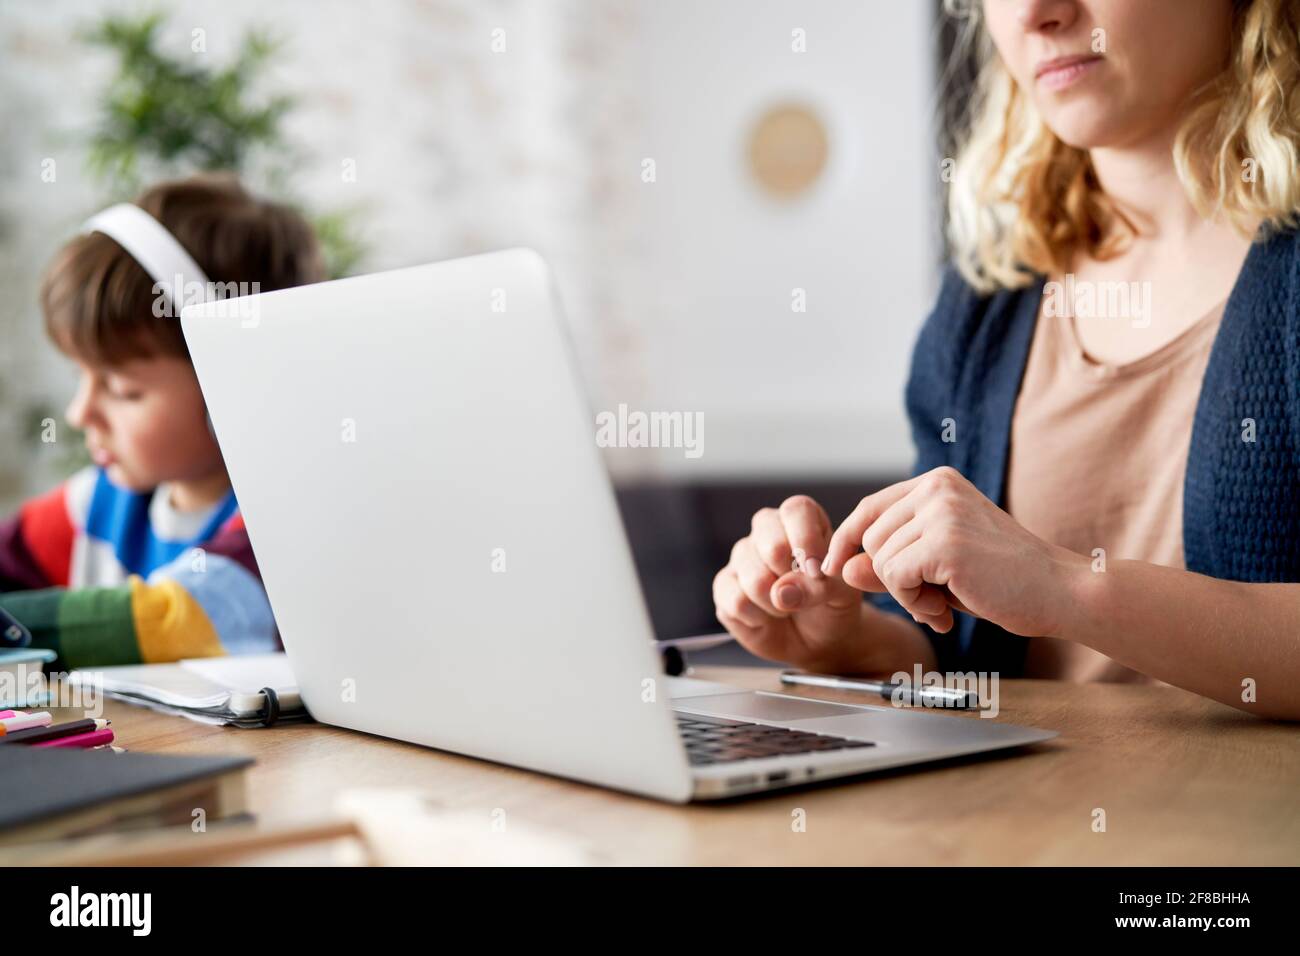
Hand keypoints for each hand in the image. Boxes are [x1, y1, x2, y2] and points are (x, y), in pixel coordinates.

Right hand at [712, 496, 872, 672]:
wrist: (816, 639)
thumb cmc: (830, 604)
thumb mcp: (841, 593)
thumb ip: (822, 586)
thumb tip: (782, 591)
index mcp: (800, 520)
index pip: (795, 510)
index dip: (807, 540)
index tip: (817, 571)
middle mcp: (766, 531)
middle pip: (772, 544)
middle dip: (792, 578)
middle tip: (804, 593)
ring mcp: (741, 557)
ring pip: (754, 578)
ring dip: (777, 605)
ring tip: (788, 607)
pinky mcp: (724, 586)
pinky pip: (736, 602)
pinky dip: (759, 619)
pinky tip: (767, 617)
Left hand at [822, 466, 1084, 636]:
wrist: (1062, 592)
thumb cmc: (1006, 582)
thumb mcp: (937, 571)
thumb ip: (890, 566)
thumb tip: (841, 568)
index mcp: (938, 484)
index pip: (870, 508)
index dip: (847, 541)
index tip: (832, 566)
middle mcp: (937, 488)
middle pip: (869, 537)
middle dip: (890, 579)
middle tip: (931, 601)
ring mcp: (942, 512)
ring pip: (879, 560)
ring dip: (905, 595)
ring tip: (944, 604)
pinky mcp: (945, 542)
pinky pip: (895, 577)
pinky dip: (913, 603)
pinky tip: (945, 610)